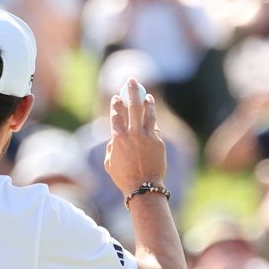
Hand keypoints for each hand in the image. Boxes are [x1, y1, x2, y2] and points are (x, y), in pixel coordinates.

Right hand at [104, 79, 166, 196]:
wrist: (143, 187)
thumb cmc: (124, 177)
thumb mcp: (110, 162)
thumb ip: (112, 146)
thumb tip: (117, 136)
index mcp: (118, 138)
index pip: (116, 114)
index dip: (116, 104)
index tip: (117, 97)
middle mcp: (133, 134)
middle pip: (132, 106)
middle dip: (132, 91)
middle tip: (132, 81)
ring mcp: (147, 136)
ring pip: (148, 113)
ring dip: (147, 102)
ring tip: (147, 96)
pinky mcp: (158, 141)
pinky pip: (155, 127)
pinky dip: (153, 121)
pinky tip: (152, 117)